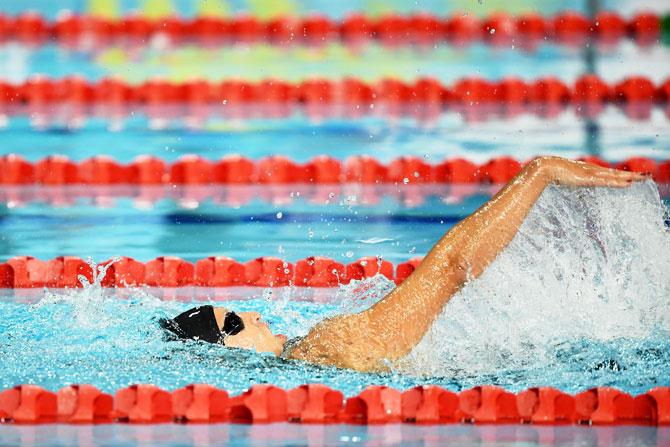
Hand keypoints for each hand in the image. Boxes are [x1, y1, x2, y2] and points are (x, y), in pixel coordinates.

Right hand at [532, 156, 646, 187]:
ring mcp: (590, 173)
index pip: (608, 174)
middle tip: (646, 176)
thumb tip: (566, 184)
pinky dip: (618, 182)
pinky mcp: (588, 178)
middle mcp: (592, 170)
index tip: (632, 178)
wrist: (545, 167)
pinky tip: (628, 184)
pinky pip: (606, 181)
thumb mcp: (563, 179)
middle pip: (616, 174)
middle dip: (632, 175)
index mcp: (587, 171)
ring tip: (644, 178)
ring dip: (630, 178)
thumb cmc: (551, 174)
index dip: (620, 176)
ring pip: (614, 176)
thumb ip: (568, 181)